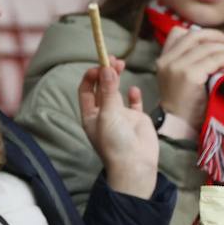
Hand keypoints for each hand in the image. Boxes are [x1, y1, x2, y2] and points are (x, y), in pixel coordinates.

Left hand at [79, 60, 157, 197]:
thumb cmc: (115, 143)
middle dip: (105, 73)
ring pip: (117, 92)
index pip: (86, 90)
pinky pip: (134, 104)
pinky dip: (133, 96)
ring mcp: (121, 117)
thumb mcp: (108, 114)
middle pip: (102, 88)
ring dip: (117, 78)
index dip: (91, 76)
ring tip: (121, 64)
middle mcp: (104, 114)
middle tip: (112, 59)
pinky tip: (133, 90)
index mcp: (90, 115)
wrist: (136, 165)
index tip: (99, 65)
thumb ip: (108, 91)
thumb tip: (106, 68)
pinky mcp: (137, 120)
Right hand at [155, 26, 223, 127]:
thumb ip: (186, 61)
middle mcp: (166, 60)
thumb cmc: (184, 105)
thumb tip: (212, 45)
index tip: (216, 39)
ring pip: (206, 47)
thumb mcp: (178, 78)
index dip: (200, 33)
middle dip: (215, 36)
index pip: (178, 33)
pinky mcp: (188, 75)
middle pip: (193, 36)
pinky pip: (213, 59)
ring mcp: (176, 67)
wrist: (179, 126)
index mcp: (162, 60)